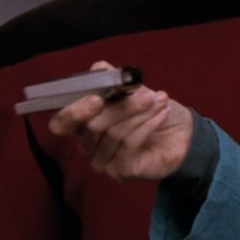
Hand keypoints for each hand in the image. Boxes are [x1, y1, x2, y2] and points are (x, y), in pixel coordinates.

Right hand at [48, 62, 192, 180]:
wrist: (179, 133)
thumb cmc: (150, 111)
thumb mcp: (132, 89)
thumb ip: (111, 78)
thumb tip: (100, 68)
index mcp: (82, 125)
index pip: (60, 124)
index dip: (74, 111)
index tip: (96, 98)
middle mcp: (87, 146)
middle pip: (92, 126)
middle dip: (121, 107)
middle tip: (144, 94)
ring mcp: (102, 162)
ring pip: (113, 134)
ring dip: (139, 113)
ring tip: (159, 101)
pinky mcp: (121, 171)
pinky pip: (130, 144)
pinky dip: (147, 125)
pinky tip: (161, 114)